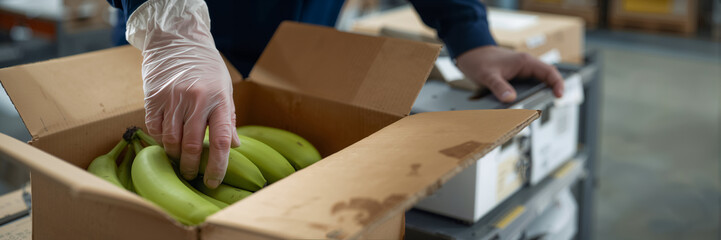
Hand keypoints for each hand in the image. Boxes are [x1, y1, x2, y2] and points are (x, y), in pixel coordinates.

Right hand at [126, 0, 239, 187]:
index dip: (217, 166)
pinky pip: (155, 129)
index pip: (221, 142)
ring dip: (174, 156)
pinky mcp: (153, 98)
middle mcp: (196, 100)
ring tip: (179, 159)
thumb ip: (228, 119)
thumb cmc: (207, 68)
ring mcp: (173, 99)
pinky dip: (160, 140)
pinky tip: (166, 141)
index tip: (213, 182)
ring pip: (171, 140)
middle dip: (191, 167)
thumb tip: (234, 147)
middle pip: (192, 145)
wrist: (178, 41)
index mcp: (219, 100)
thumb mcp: (225, 90)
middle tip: (192, 175)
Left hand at [456, 46, 563, 101]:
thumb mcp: (487, 75)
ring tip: (536, 110)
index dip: (557, 83)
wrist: (470, 53)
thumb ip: (499, 87)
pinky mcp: (514, 79)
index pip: (549, 71)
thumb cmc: (479, 59)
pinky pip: (525, 89)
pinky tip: (521, 108)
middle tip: (551, 106)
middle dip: (550, 92)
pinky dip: (526, 98)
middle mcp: (525, 67)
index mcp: (524, 62)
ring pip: (535, 86)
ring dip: (537, 96)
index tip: (559, 95)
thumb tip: (510, 99)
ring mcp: (520, 73)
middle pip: (545, 80)